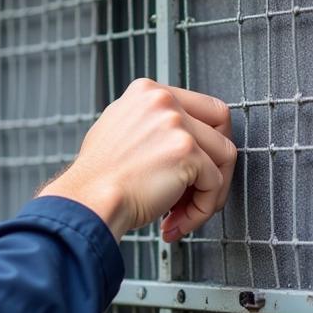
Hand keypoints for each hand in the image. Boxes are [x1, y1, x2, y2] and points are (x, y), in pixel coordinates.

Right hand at [37, 78, 235, 241]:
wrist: (88, 201)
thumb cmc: (97, 178)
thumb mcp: (118, 129)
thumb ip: (149, 123)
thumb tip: (179, 135)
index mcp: (147, 91)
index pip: (202, 106)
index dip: (206, 139)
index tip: (197, 165)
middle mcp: (163, 101)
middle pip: (221, 124)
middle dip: (218, 160)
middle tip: (200, 188)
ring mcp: (176, 124)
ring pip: (225, 156)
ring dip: (210, 191)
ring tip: (184, 212)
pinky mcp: (186, 152)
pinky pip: (215, 184)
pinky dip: (202, 209)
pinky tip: (176, 221)